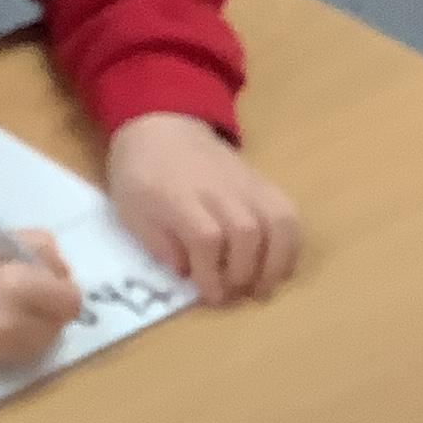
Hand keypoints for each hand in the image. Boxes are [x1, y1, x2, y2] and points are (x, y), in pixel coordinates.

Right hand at [0, 223, 80, 376]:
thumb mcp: (2, 237)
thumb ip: (43, 254)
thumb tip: (61, 277)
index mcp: (17, 285)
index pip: (70, 302)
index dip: (60, 289)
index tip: (46, 283)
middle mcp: (11, 325)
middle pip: (57, 327)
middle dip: (46, 310)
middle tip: (25, 296)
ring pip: (39, 346)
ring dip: (31, 329)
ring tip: (4, 312)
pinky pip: (13, 356)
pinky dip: (8, 343)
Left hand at [107, 113, 300, 304]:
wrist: (164, 127)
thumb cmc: (140, 175)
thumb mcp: (130, 212)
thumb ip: (158, 244)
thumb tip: (189, 272)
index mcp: (177, 196)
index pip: (206, 237)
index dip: (212, 272)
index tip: (210, 295)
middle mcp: (218, 189)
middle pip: (247, 231)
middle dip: (244, 272)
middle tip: (234, 295)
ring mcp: (246, 184)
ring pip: (277, 221)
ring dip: (276, 262)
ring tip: (264, 288)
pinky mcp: (263, 183)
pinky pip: (288, 212)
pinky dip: (291, 243)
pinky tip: (281, 266)